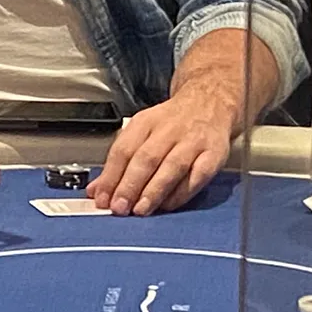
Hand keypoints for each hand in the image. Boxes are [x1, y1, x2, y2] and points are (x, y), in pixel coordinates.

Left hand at [89, 89, 234, 216]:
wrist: (209, 101)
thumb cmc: (173, 122)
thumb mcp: (142, 131)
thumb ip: (120, 162)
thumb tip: (97, 190)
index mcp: (146, 122)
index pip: (123, 149)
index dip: (111, 176)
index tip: (102, 198)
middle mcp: (169, 129)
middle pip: (146, 158)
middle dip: (130, 185)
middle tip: (119, 207)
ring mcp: (193, 141)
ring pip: (172, 167)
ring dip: (154, 191)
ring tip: (141, 210)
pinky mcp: (214, 154)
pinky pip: (197, 176)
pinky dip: (182, 193)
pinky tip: (168, 205)